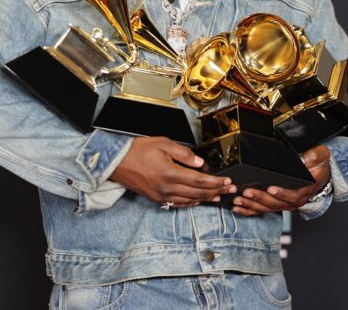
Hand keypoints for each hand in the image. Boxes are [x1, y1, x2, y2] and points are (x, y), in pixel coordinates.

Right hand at [111, 137, 236, 207]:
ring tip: (218, 196)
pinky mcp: (156, 199)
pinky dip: (191, 202)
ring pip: (189, 200)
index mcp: (171, 174)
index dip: (216, 182)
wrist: (117, 162)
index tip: (228, 182)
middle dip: (216, 191)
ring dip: (206, 198)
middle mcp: (167, 188)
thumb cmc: (138, 150)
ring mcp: (161, 196)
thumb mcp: (163, 144)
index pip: (200, 181)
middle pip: (198, 193)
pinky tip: (198, 200)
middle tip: (230, 190)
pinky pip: (177, 204)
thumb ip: (184, 154)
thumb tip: (200, 163)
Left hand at [232, 145, 330, 216]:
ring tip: (238, 199)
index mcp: (304, 190)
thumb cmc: (318, 167)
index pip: (293, 195)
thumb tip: (303, 159)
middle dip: (260, 198)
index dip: (282, 194)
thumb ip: (315, 156)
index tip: (271, 189)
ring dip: (252, 205)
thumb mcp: (321, 156)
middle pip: (276, 203)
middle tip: (247, 192)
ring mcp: (284, 204)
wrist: (320, 176)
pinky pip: (262, 210)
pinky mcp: (277, 204)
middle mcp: (294, 200)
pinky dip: (250, 210)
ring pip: (267, 208)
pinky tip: (238, 208)